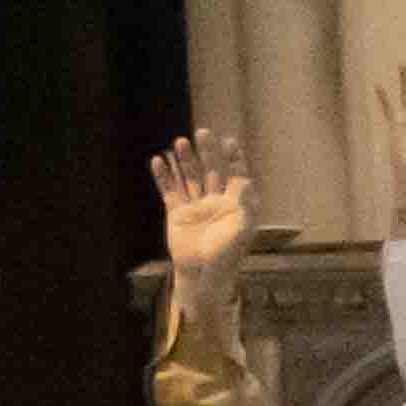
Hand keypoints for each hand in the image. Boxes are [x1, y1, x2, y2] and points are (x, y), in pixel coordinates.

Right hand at [151, 130, 255, 296]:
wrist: (202, 273)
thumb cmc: (226, 254)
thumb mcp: (242, 229)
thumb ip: (245, 204)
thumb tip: (246, 180)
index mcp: (233, 204)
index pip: (235, 175)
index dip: (233, 159)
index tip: (230, 142)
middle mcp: (214, 201)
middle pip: (210, 170)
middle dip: (207, 152)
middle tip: (202, 132)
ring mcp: (195, 206)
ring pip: (189, 177)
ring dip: (184, 160)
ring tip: (180, 142)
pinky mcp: (176, 213)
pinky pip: (169, 190)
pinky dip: (163, 176)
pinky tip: (159, 161)